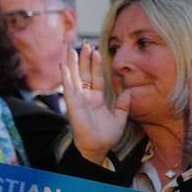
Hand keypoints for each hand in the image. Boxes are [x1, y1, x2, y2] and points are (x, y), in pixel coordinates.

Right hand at [60, 44, 130, 163]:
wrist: (97, 147)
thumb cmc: (106, 136)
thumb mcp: (120, 118)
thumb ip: (123, 105)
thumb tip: (129, 92)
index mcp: (96, 98)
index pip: (96, 77)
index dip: (96, 64)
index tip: (96, 51)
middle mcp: (85, 96)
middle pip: (83, 73)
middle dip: (84, 59)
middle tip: (85, 44)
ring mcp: (78, 99)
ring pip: (74, 77)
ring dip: (73, 63)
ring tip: (72, 48)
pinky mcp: (72, 103)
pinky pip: (68, 87)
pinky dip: (65, 76)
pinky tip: (63, 66)